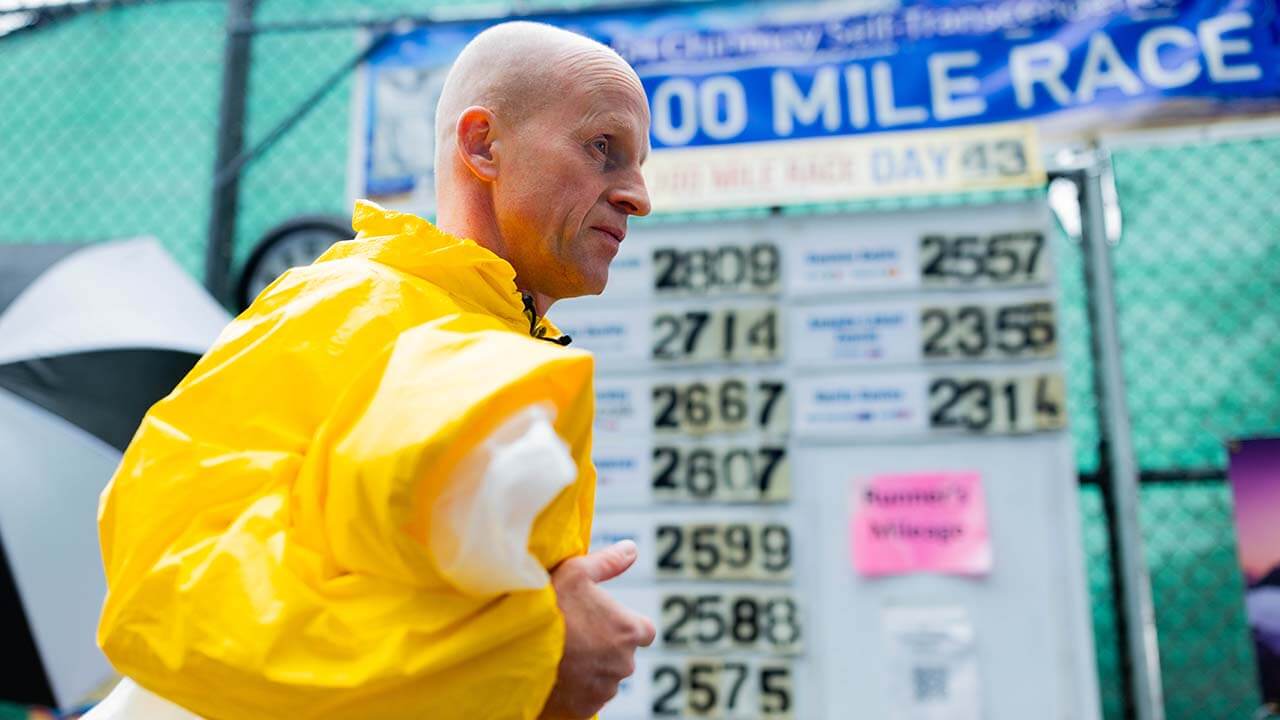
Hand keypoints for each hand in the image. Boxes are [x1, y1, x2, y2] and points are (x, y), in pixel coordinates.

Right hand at [539, 540, 655, 718]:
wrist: (518, 649)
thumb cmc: (550, 607)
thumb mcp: (577, 571)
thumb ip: (608, 562)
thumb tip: (631, 548)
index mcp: (630, 630)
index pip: (644, 631)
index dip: (625, 624)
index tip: (604, 620)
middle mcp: (625, 663)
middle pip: (622, 655)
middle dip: (605, 647)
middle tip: (577, 635)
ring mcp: (605, 689)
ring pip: (605, 677)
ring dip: (591, 668)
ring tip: (564, 654)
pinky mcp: (586, 709)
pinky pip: (587, 698)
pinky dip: (577, 689)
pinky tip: (558, 673)